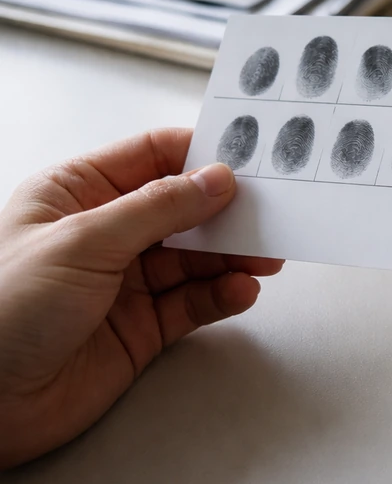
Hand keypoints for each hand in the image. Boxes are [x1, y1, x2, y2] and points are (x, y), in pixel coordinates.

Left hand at [0, 129, 282, 468]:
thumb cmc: (2, 310)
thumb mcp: (83, 241)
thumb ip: (158, 209)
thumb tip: (217, 180)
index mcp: (77, 192)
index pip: (153, 157)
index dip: (201, 156)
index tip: (249, 159)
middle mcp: (105, 232)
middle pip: (183, 209)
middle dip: (228, 211)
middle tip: (272, 213)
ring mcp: (126, 281)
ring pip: (196, 257)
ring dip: (233, 256)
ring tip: (267, 256)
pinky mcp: (142, 327)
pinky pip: (194, 302)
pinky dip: (222, 295)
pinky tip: (242, 290)